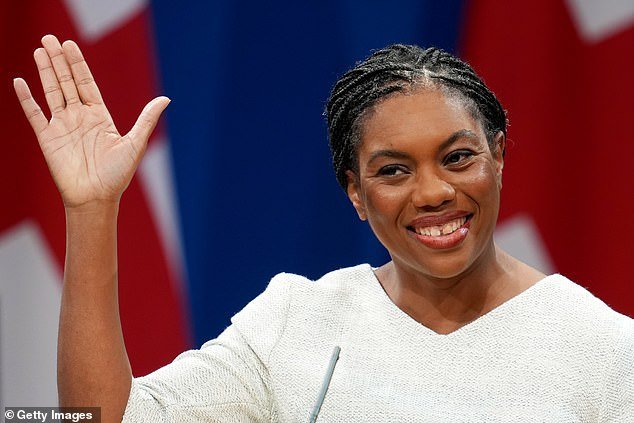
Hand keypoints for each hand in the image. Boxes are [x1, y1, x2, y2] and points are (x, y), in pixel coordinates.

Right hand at [13, 34, 169, 208]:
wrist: (96, 198)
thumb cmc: (117, 175)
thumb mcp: (135, 144)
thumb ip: (146, 119)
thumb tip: (166, 99)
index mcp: (100, 116)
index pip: (86, 83)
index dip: (78, 64)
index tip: (70, 45)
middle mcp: (80, 117)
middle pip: (67, 82)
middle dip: (59, 60)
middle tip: (50, 38)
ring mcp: (63, 126)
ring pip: (52, 92)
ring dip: (45, 71)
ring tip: (40, 49)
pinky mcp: (47, 138)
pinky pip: (34, 114)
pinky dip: (27, 99)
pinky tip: (20, 82)